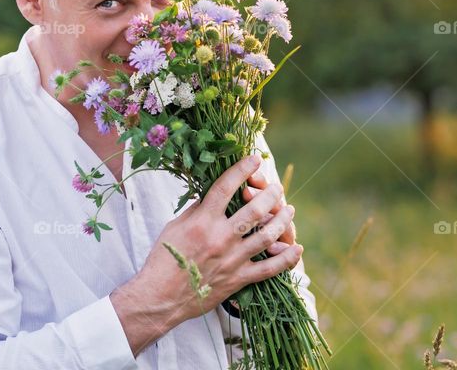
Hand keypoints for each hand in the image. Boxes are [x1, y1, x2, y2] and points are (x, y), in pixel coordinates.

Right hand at [110, 154, 302, 354]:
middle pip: (255, 210)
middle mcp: (220, 237)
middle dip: (271, 194)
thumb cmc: (163, 258)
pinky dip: (286, 259)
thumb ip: (197, 210)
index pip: (226, 187)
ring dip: (282, 220)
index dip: (242, 169)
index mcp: (202, 221)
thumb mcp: (175, 226)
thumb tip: (212, 195)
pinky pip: (269, 269)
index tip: (255, 158)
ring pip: (267, 235)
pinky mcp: (238, 279)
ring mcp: (232, 259)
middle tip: (277, 187)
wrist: (160, 297)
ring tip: (289, 209)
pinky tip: (296, 248)